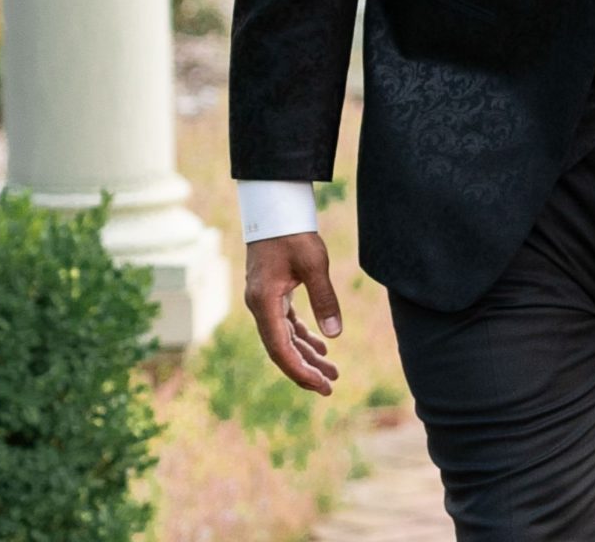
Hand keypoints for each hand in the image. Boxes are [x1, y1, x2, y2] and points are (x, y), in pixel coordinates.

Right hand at [245, 232, 342, 395]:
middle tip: (329, 386)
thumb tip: (335, 335)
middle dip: (305, 369)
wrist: (275, 209)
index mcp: (264, 302)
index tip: (320, 384)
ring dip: (306, 354)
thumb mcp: (313, 264)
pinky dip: (302, 337)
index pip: (280, 348)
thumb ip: (324, 299)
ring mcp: (264, 302)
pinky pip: (286, 325)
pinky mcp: (271, 295)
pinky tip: (321, 345)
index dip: (299, 370)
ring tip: (332, 371)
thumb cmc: (294, 233)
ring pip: (284, 338)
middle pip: (281, 349)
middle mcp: (259, 307)